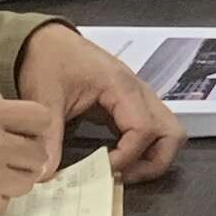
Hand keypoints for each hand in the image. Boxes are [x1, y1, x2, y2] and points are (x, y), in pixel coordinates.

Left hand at [18, 21, 183, 180]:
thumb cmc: (47, 61)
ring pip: (168, 134)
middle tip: (120, 176)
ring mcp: (139, 99)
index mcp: (122, 87)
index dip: (127, 157)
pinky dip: (141, 150)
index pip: (145, 129)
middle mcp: (139, 92)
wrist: (44, 39)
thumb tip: (46, 176)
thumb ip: (49, 138)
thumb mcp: (44, 98)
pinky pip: (151, 132)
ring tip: (119, 171)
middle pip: (172, 134)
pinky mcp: (131, 105)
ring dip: (151, 158)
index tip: (101, 170)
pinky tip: (114, 159)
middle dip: (153, 162)